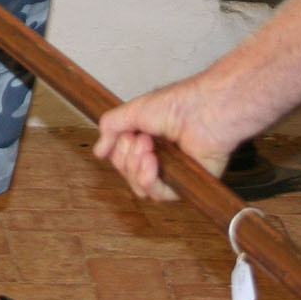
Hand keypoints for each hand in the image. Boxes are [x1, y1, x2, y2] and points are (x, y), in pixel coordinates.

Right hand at [93, 81, 230, 201]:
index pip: (121, 159)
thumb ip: (111, 127)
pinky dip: (149, 180)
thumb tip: (99, 151)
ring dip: (136, 168)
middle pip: (128, 174)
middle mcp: (159, 157)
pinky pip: (160, 195)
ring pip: (141, 187)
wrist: (202, 111)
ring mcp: (172, 171)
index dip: (118, 151)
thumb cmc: (176, 104)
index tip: (127, 135)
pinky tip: (152, 162)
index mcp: (148, 140)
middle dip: (126, 158)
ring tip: (148, 149)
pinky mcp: (185, 183)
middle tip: (139, 139)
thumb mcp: (133, 111)